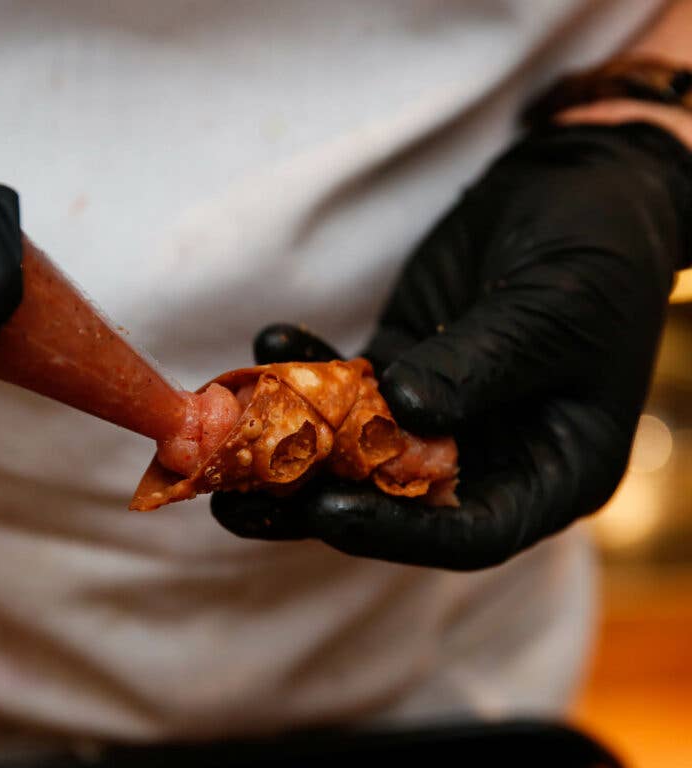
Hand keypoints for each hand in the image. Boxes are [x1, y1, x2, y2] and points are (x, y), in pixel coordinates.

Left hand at [212, 122, 690, 569]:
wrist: (579, 182)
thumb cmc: (596, 251)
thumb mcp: (547, 312)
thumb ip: (475, 367)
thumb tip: (399, 413)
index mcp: (554, 470)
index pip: (472, 532)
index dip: (398, 533)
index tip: (328, 514)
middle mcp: (491, 456)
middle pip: (397, 502)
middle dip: (315, 502)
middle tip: (237, 503)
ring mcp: (441, 415)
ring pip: (358, 452)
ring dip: (290, 448)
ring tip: (223, 445)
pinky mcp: (404, 370)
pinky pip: (346, 387)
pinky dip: (307, 371)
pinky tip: (269, 346)